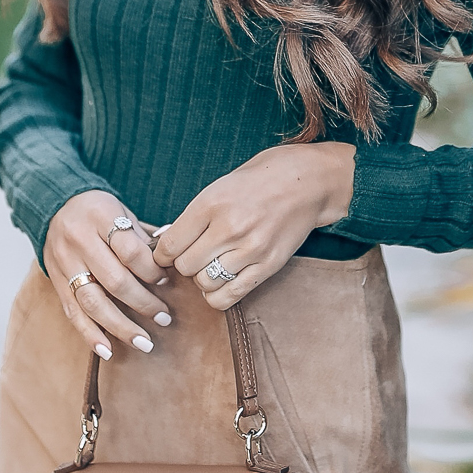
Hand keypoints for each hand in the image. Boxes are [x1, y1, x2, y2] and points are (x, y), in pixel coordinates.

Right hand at [42, 190, 171, 359]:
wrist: (54, 205)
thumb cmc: (98, 211)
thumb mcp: (121, 211)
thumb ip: (143, 236)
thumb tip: (175, 259)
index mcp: (100, 217)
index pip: (130, 251)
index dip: (152, 271)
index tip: (167, 283)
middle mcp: (79, 240)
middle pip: (114, 279)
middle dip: (143, 303)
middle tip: (164, 318)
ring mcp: (65, 263)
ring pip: (93, 301)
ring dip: (120, 326)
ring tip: (143, 342)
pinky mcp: (56, 281)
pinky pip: (72, 312)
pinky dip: (89, 333)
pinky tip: (107, 350)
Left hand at [151, 143, 355, 311]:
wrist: (310, 180)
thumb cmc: (263, 176)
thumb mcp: (222, 184)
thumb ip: (195, 214)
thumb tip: (166, 240)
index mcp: (212, 203)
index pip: (170, 244)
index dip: (161, 254)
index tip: (166, 253)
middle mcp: (229, 228)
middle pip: (185, 267)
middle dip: (184, 264)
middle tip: (192, 255)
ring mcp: (250, 249)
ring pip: (206, 283)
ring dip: (203, 278)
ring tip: (211, 265)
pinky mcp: (268, 266)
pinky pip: (231, 295)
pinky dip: (219, 294)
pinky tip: (223, 280)